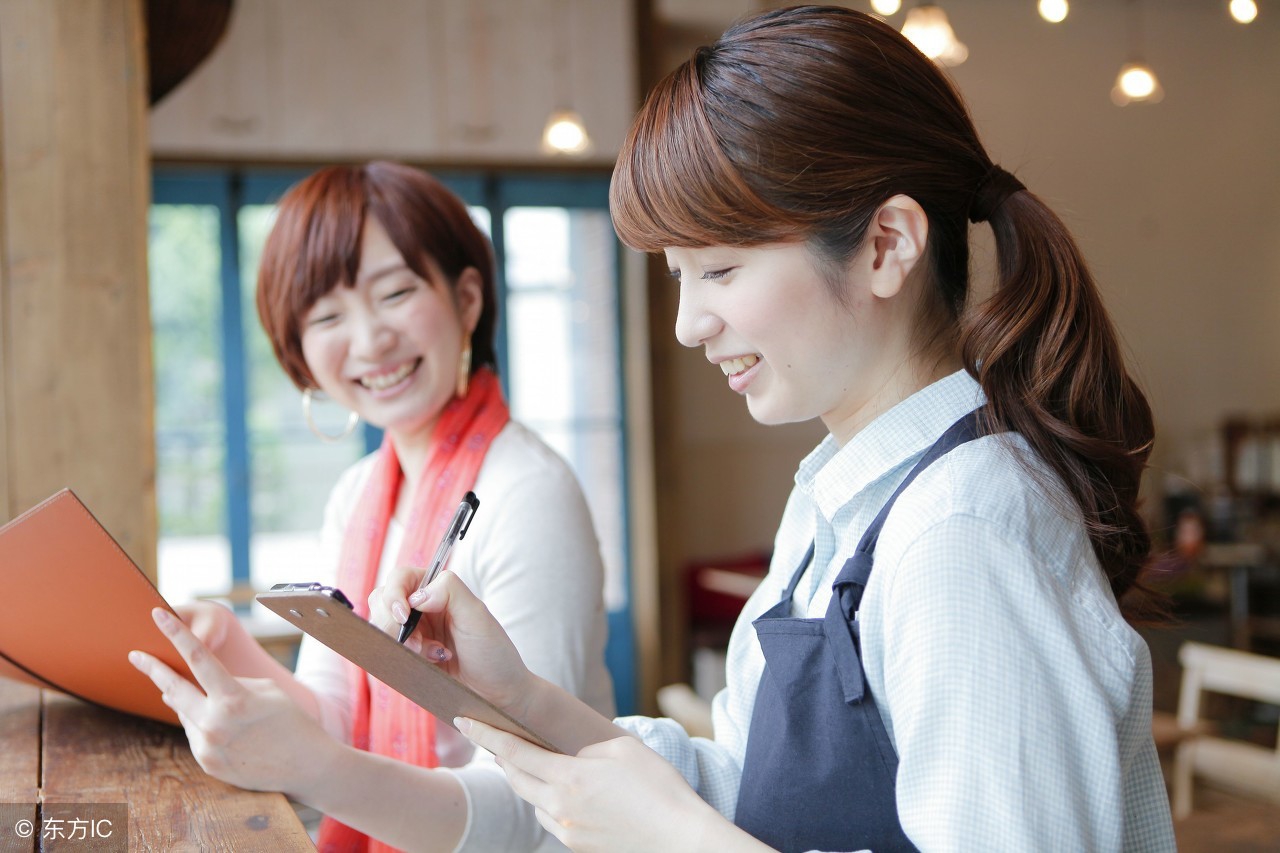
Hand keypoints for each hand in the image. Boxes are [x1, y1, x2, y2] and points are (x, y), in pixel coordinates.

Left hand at [129, 607, 336, 797]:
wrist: (307, 766)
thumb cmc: (291, 720)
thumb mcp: (265, 690)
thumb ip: (226, 683)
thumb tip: (180, 690)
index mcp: (234, 698)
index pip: (198, 658)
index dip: (176, 634)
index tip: (156, 614)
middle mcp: (216, 723)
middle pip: (173, 689)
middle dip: (153, 670)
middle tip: (136, 655)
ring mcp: (208, 746)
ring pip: (184, 713)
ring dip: (191, 702)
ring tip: (218, 703)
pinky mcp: (207, 763)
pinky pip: (194, 734)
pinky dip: (202, 724)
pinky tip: (226, 728)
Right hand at [369, 569, 536, 717]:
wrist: (497, 693)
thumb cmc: (493, 652)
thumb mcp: (477, 615)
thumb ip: (450, 591)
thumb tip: (417, 595)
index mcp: (438, 590)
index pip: (400, 578)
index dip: (394, 594)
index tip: (403, 616)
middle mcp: (422, 608)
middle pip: (382, 601)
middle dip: (392, 622)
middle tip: (416, 644)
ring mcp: (413, 632)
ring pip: (382, 627)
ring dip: (401, 642)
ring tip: (432, 654)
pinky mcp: (408, 656)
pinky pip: (387, 652)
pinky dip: (402, 658)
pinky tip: (429, 663)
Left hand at [458, 718, 730, 852]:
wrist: (679, 839)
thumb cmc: (658, 789)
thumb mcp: (622, 750)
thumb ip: (585, 747)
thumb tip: (567, 750)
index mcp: (568, 778)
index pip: (514, 751)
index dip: (486, 734)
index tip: (464, 720)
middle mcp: (559, 807)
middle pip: (515, 778)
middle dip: (501, 757)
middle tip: (492, 739)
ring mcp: (566, 832)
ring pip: (532, 802)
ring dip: (525, 782)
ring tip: (531, 764)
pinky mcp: (577, 847)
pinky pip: (550, 820)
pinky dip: (546, 803)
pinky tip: (562, 794)